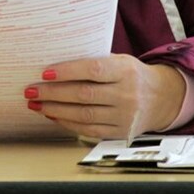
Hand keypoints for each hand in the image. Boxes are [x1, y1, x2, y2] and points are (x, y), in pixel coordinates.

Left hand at [25, 54, 185, 139]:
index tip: (45, 72)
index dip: (68, 71)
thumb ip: (95, 63)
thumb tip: (56, 67)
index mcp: (126, 71)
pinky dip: (67, 122)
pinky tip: (53, 115)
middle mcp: (126, 94)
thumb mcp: (120, 61)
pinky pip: (88, 129)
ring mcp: (124, 116)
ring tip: (36, 104)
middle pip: (84, 94)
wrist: (161, 98)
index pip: (94, 70)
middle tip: (32, 90)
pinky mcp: (119, 132)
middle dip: (53, 93)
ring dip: (55, 109)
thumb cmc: (132, 75)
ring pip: (83, 114)